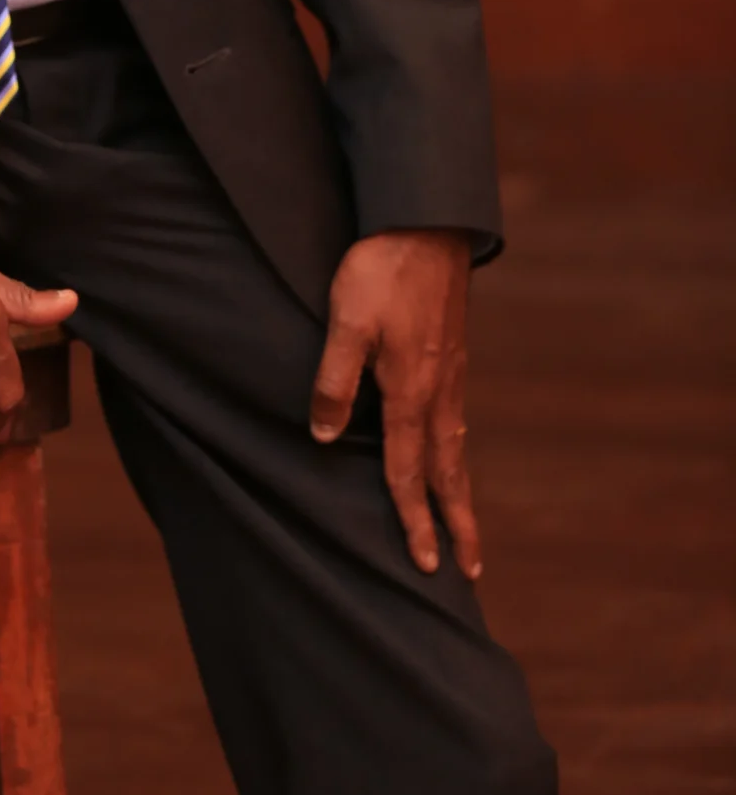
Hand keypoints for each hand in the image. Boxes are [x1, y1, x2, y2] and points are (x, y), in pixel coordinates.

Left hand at [311, 227, 480, 579]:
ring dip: (461, 491)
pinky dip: (457, 451)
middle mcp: (437, 391)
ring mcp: (450, 373)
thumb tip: (323, 437)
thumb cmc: (381, 269)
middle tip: (471, 571)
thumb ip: (334, 380)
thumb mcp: (346, 321)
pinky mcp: (452, 353)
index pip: (408, 470)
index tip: (425, 563)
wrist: (426, 222)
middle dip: (458, 523)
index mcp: (410, 391)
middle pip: (447, 471)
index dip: (413, 519)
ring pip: (456, 447)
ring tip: (467, 526)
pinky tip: (453, 449)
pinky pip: (456, 418)